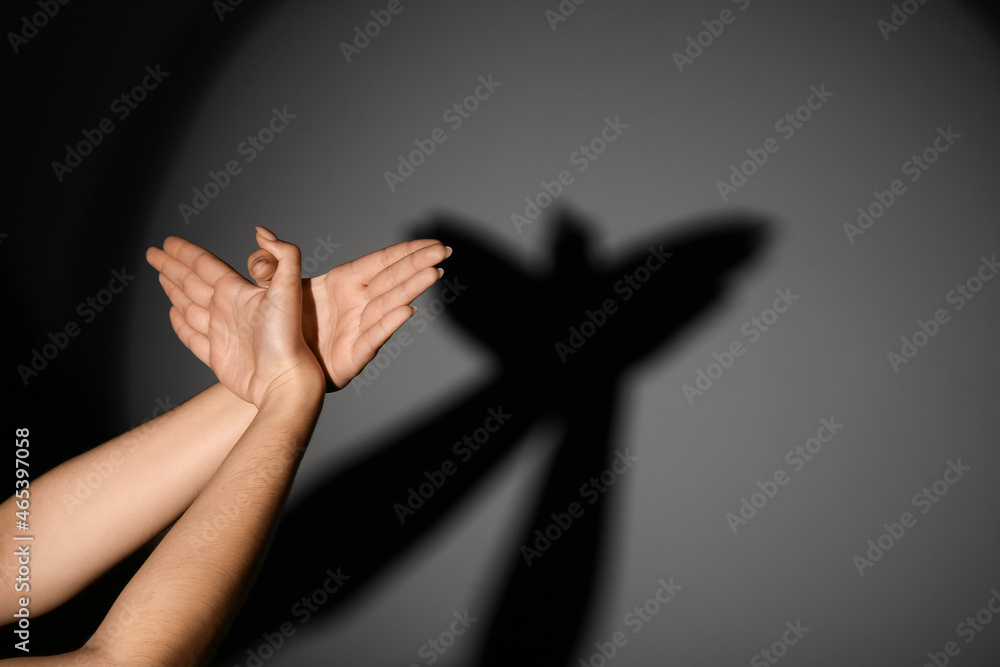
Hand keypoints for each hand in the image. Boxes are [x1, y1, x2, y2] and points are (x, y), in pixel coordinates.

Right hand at [146, 227, 322, 405]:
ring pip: (190, 306)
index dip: (185, 253)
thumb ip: (283, 255)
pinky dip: (180, 325)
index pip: (205, 265)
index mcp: (238, 292)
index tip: (167, 242)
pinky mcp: (217, 356)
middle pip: (192, 282)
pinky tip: (174, 313)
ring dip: (174, 290)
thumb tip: (261, 232)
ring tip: (162, 277)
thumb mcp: (289, 288)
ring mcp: (222, 333)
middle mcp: (228, 310)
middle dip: (172, 266)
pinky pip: (193, 336)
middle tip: (152, 253)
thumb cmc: (288, 338)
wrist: (284, 380)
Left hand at [247, 239, 450, 390]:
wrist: (275, 372)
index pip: (379, 263)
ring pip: (389, 304)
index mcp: (341, 284)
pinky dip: (389, 324)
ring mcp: (358, 329)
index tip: (430, 242)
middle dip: (417, 264)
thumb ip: (268, 261)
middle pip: (392, 279)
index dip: (405, 252)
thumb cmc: (280, 331)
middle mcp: (355, 304)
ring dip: (411, 288)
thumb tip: (261, 233)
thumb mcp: (269, 290)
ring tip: (433, 273)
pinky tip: (406, 311)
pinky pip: (373, 338)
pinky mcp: (353, 356)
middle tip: (443, 250)